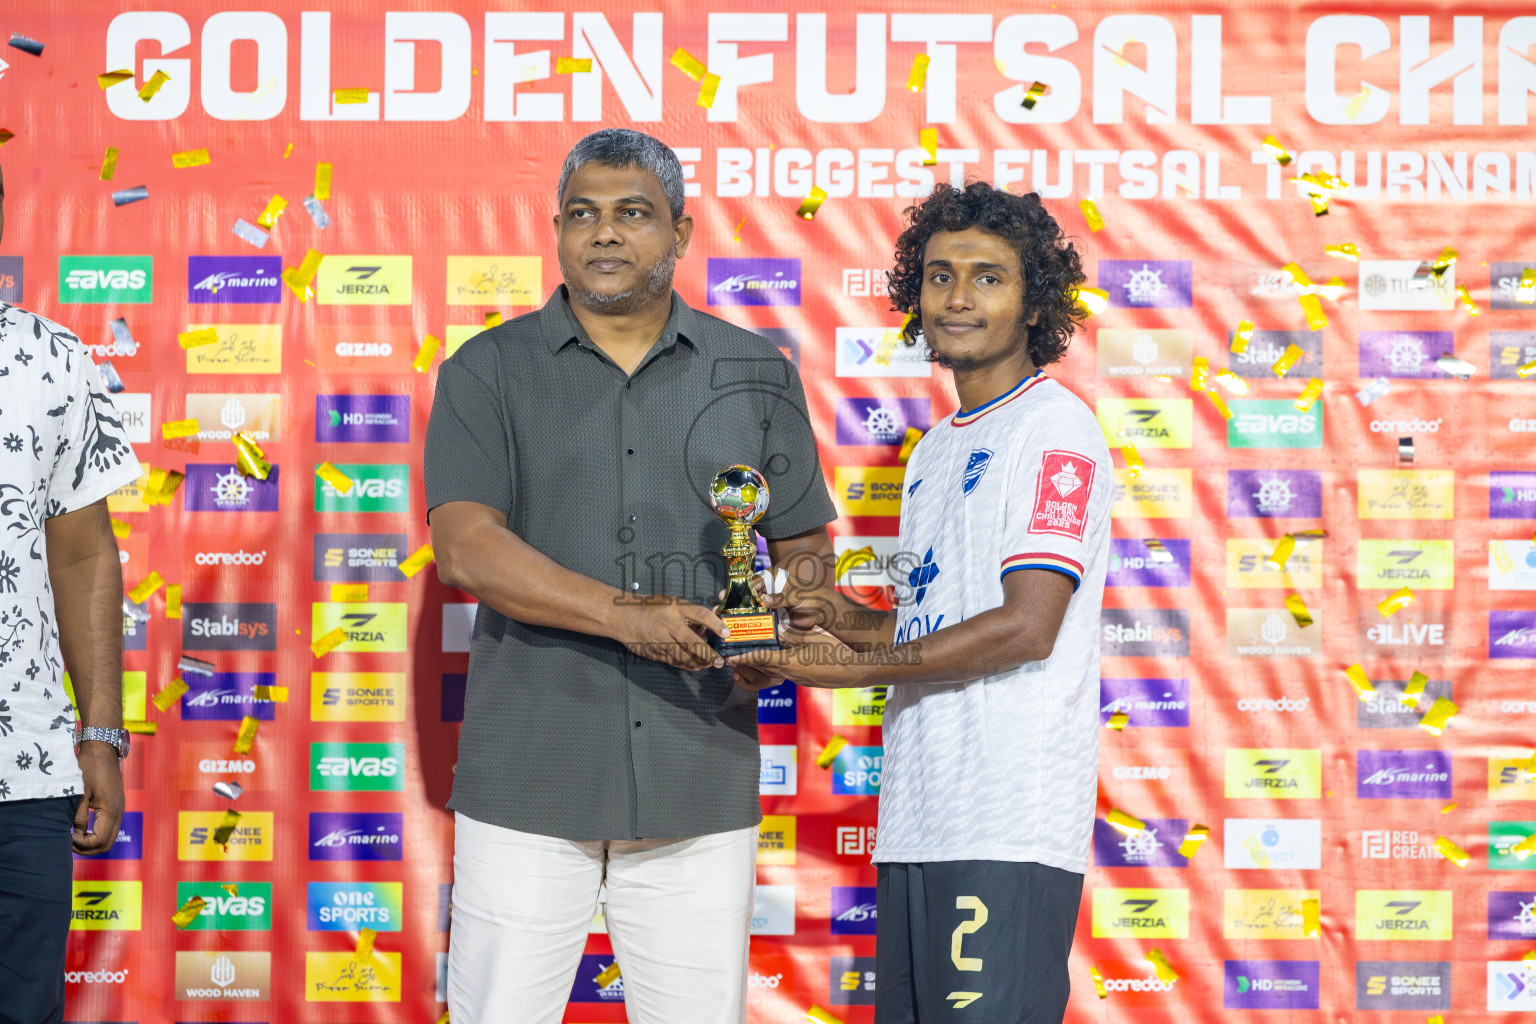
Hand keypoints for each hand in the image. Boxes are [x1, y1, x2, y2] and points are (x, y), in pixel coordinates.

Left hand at [72, 742, 123, 854]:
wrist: (103, 749)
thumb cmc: (89, 768)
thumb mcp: (79, 792)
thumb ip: (77, 816)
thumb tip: (74, 834)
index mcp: (110, 810)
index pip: (98, 840)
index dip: (81, 844)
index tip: (66, 837)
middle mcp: (119, 812)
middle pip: (106, 844)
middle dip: (87, 848)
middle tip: (69, 842)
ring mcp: (119, 809)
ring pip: (109, 838)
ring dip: (92, 842)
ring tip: (73, 836)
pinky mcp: (116, 806)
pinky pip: (109, 828)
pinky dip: (96, 834)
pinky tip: (81, 827)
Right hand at [613, 595, 726, 671]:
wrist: (624, 617)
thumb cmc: (651, 607)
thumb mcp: (673, 603)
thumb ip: (692, 614)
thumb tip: (712, 624)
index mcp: (675, 610)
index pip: (700, 615)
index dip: (715, 624)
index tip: (727, 634)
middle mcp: (669, 626)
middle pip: (693, 643)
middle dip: (709, 654)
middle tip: (720, 661)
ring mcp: (661, 642)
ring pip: (684, 657)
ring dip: (699, 662)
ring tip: (710, 664)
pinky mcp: (655, 653)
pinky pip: (674, 662)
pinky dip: (687, 665)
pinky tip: (696, 665)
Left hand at [726, 625, 870, 688]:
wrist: (852, 672)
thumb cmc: (834, 653)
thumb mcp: (812, 638)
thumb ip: (793, 634)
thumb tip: (778, 630)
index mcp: (789, 662)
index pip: (761, 659)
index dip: (744, 658)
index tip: (730, 658)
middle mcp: (789, 673)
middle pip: (763, 668)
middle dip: (747, 664)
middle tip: (733, 658)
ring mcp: (796, 679)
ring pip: (772, 672)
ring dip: (759, 667)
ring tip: (749, 659)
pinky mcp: (803, 681)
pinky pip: (783, 674)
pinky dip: (774, 668)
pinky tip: (776, 660)